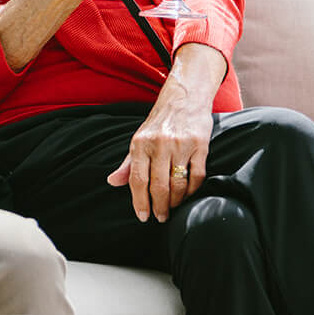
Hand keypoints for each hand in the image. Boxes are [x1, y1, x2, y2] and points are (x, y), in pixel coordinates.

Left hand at [108, 88, 212, 221]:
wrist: (184, 97)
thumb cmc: (159, 122)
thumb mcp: (139, 139)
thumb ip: (128, 164)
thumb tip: (112, 182)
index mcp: (140, 144)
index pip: (137, 180)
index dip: (140, 201)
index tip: (143, 216)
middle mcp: (160, 144)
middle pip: (159, 186)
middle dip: (159, 207)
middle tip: (160, 217)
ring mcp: (181, 145)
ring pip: (178, 184)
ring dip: (175, 202)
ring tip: (172, 208)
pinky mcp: (201, 146)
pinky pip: (197, 176)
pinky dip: (192, 191)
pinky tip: (187, 196)